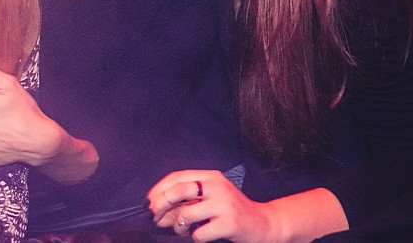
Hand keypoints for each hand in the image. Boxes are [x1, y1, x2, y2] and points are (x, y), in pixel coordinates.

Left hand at [147, 170, 276, 242]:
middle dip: (161, 205)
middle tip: (155, 217)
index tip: (149, 202)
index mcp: (211, 177)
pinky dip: (194, 238)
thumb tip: (157, 206)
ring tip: (181, 230)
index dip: (159, 189)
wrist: (263, 224)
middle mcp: (217, 187)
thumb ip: (189, 196)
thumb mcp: (212, 195)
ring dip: (177, 226)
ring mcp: (224, 205)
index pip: (177, 177)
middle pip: (179, 190)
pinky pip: (199, 233)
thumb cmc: (231, 211)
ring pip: (186, 214)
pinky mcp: (230, 224)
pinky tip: (200, 236)